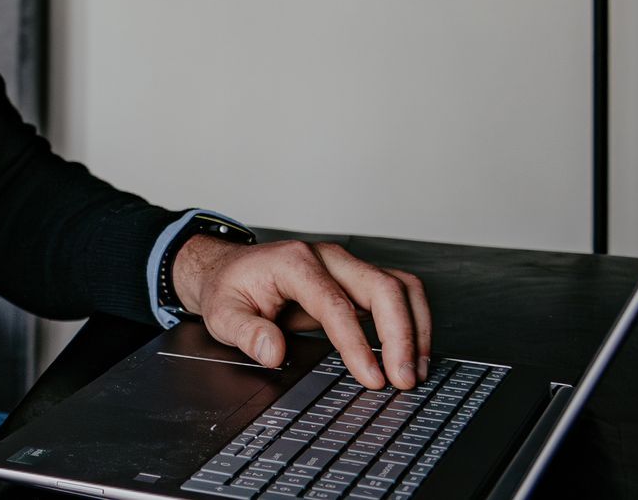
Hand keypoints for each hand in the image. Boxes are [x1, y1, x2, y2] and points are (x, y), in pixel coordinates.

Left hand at [174, 237, 431, 390]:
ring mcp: (346, 267)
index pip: (335, 303)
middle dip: (400, 335)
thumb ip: (245, 332)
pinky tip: (411, 355)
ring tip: (415, 371)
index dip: (357, 343)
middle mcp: (328, 259)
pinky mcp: (357, 281)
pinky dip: (413, 322)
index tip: (371, 377)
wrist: (231, 269)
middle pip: (382, 287)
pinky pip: (398, 295)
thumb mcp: (221, 312)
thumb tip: (273, 351)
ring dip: (415, 328)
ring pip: (400, 287)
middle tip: (402, 379)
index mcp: (295, 263)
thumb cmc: (230, 288)